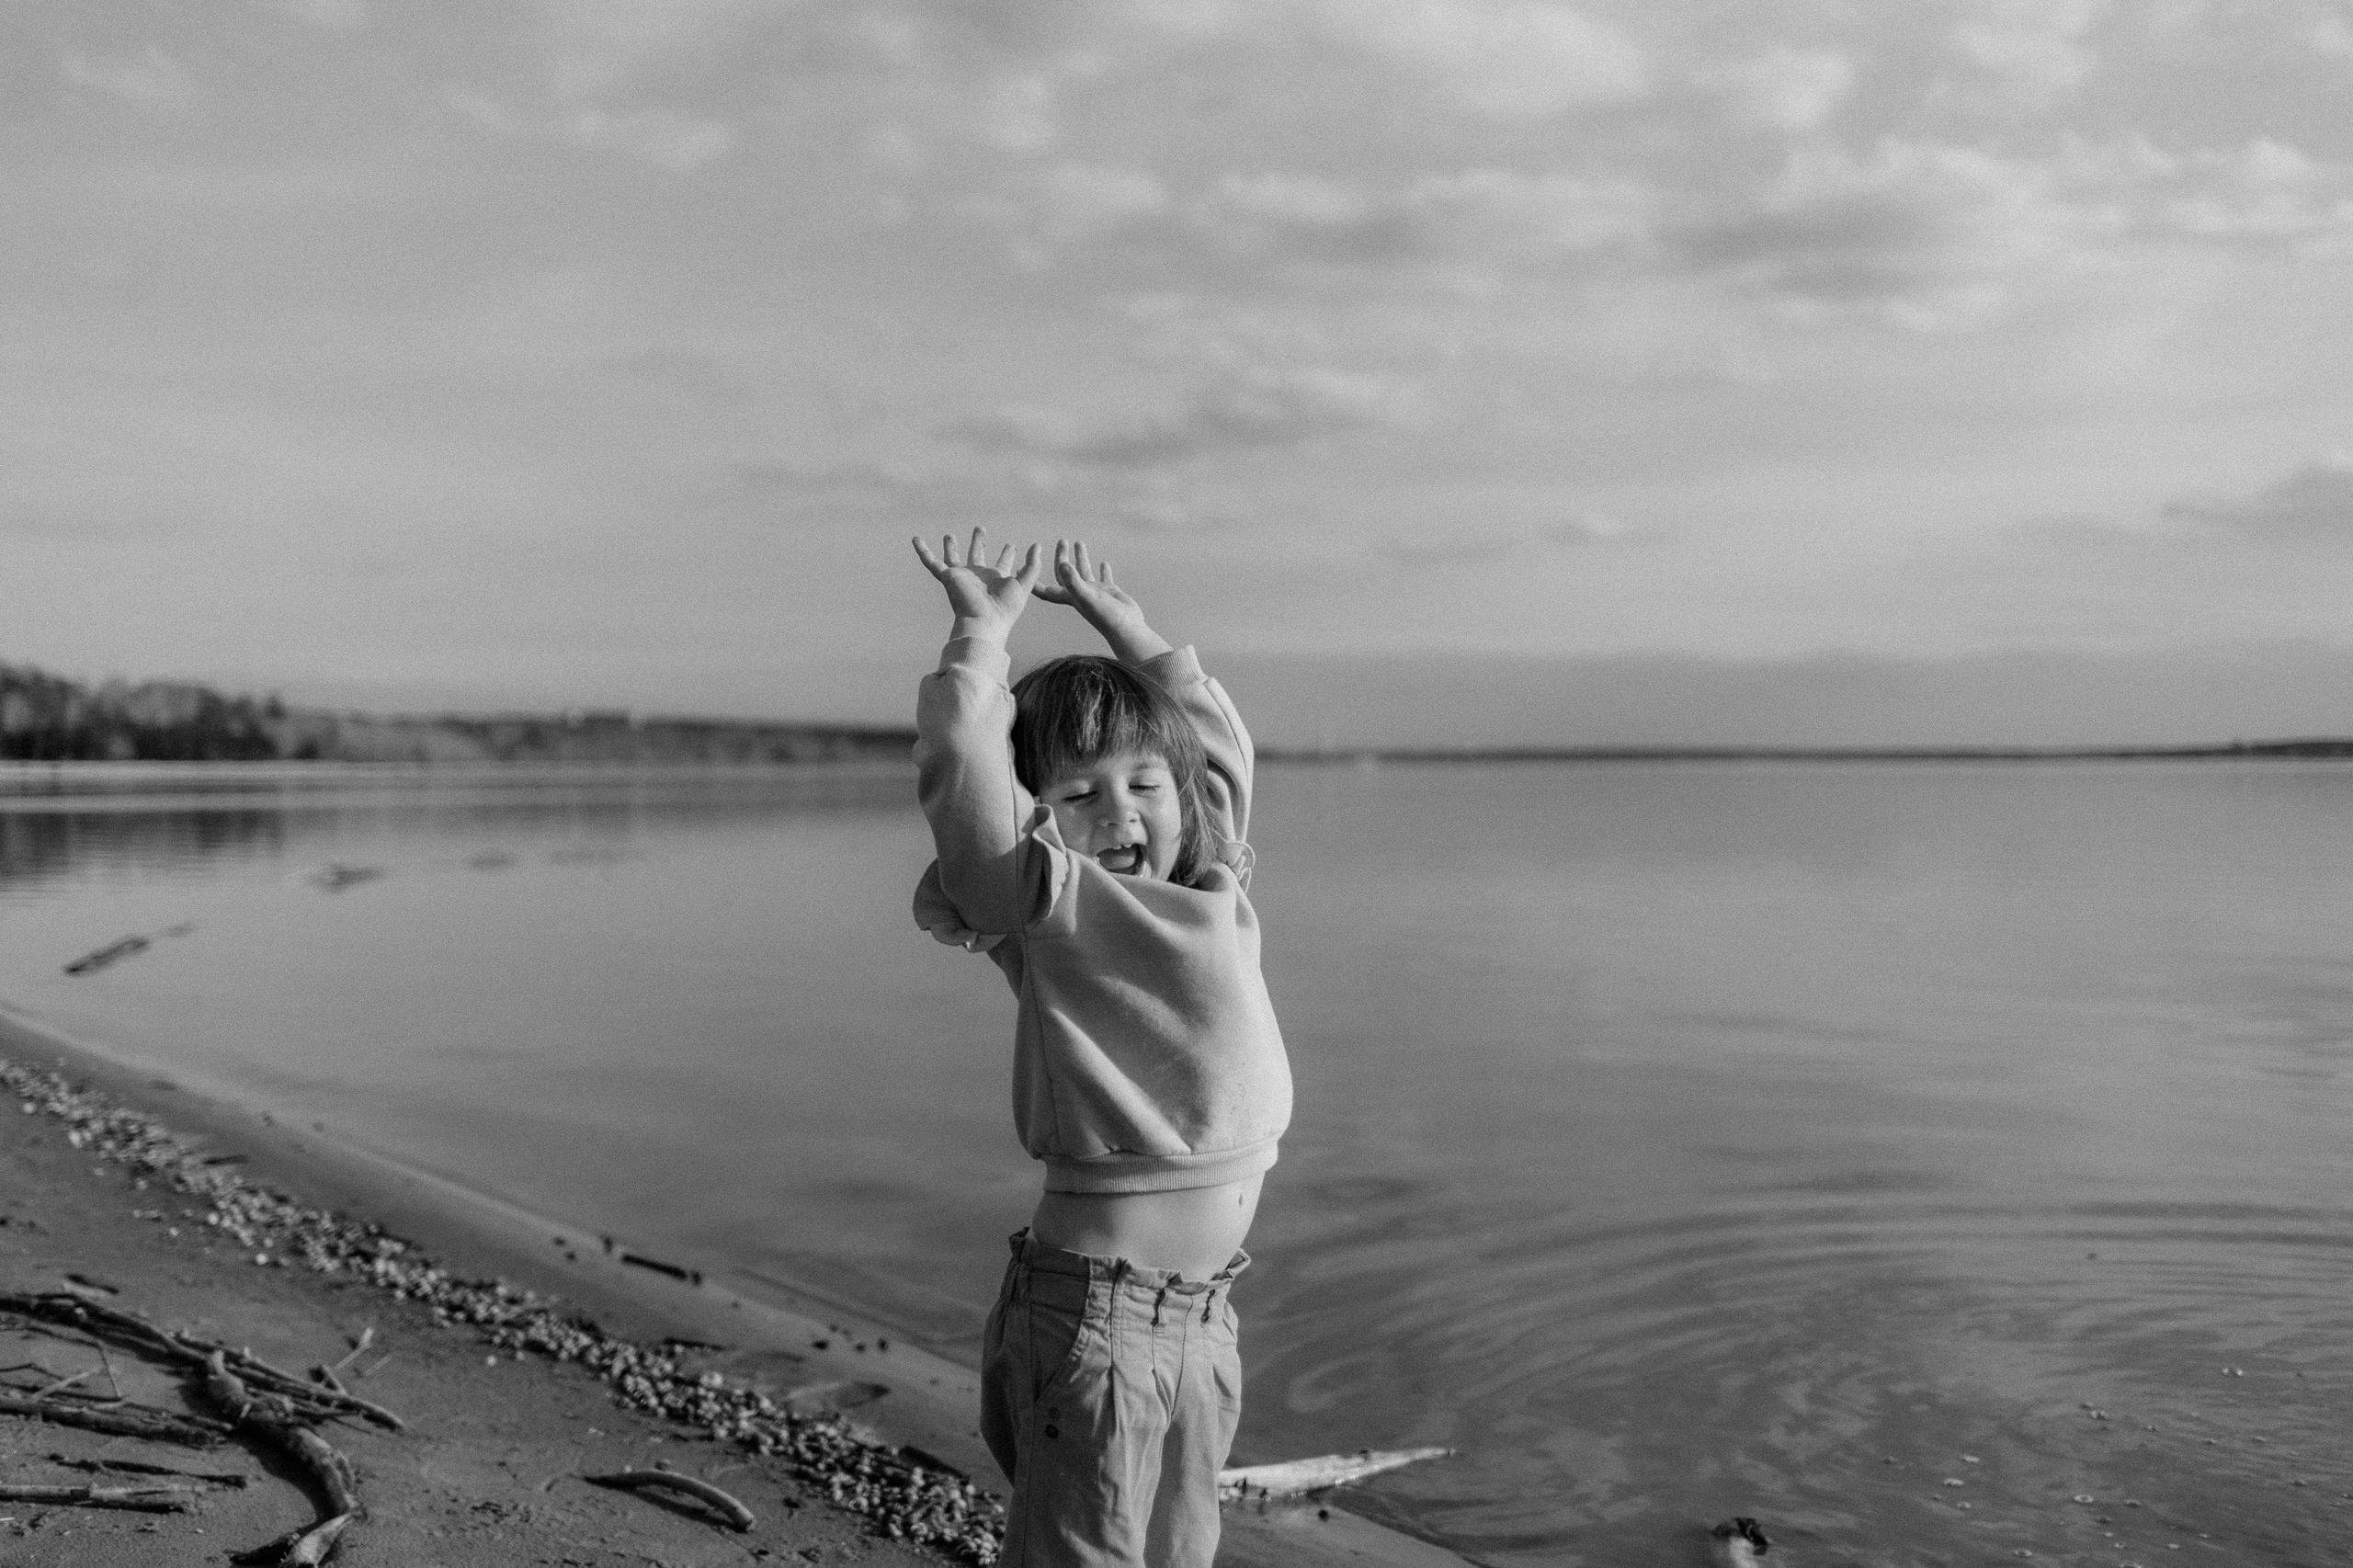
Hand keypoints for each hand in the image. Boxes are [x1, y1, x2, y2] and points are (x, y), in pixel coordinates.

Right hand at [912, 528, 1040, 641]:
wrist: (985, 621)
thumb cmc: (1006, 608)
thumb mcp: (1025, 584)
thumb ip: (1032, 565)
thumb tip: (1038, 545)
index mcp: (997, 580)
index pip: (1003, 563)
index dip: (1008, 554)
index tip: (1011, 545)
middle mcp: (979, 578)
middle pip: (978, 557)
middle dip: (979, 543)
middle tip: (980, 529)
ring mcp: (962, 577)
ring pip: (954, 558)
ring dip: (952, 547)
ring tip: (949, 535)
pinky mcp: (948, 578)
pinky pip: (931, 563)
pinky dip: (923, 552)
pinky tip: (915, 539)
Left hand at [1031, 539, 1152, 642]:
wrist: (1127, 629)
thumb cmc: (1107, 616)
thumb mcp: (1088, 596)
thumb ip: (1074, 581)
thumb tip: (1062, 564)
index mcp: (1070, 598)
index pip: (1046, 590)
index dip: (1034, 582)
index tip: (1023, 568)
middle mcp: (1080, 594)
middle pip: (1065, 574)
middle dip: (1061, 557)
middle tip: (1062, 541)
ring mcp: (1095, 593)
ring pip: (1084, 572)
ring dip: (1080, 558)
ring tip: (1079, 542)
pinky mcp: (1109, 593)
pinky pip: (1104, 578)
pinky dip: (1102, 570)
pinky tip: (1103, 563)